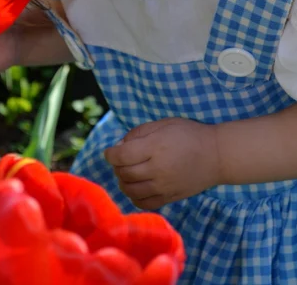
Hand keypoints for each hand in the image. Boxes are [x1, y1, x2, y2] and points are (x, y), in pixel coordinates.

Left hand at [104, 118, 219, 209]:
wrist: (216, 155)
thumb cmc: (189, 134)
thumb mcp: (163, 124)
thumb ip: (139, 133)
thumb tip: (119, 147)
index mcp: (155, 147)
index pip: (122, 156)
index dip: (110, 154)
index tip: (110, 152)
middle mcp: (157, 169)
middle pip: (124, 173)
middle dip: (116, 166)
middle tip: (120, 160)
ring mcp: (164, 186)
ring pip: (131, 190)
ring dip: (123, 182)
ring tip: (126, 173)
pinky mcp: (170, 198)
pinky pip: (144, 203)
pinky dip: (134, 197)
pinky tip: (136, 187)